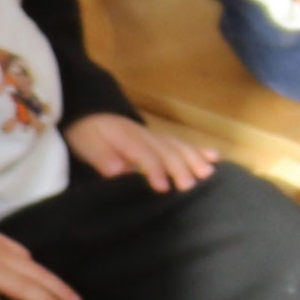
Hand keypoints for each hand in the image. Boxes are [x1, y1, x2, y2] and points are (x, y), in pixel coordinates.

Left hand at [69, 110, 223, 193]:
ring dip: (194, 160)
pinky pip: (181, 143)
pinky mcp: (160, 140)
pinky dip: (198, 150)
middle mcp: (145, 135)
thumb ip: (102, 157)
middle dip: (179, 168)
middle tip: (190, 187)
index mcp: (126, 138)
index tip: (162, 188)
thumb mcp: (86, 145)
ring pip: (178, 147)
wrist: (88, 112)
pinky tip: (214, 157)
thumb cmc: (86, 133)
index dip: (153, 170)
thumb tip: (117, 170)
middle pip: (166, 151)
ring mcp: (155, 136)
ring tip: (207, 174)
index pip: (143, 154)